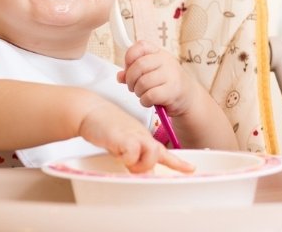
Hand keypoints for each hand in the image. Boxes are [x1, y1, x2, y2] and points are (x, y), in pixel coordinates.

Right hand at [78, 102, 193, 173]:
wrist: (90, 110)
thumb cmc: (105, 127)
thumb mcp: (122, 142)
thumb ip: (132, 155)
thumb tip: (139, 171)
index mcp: (143, 138)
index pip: (163, 153)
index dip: (178, 163)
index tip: (191, 169)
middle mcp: (142, 137)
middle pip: (158, 155)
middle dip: (147, 167)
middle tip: (129, 166)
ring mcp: (133, 136)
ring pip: (151, 154)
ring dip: (138, 163)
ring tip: (122, 159)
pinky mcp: (121, 137)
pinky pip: (132, 153)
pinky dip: (127, 158)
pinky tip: (116, 151)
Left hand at [117, 40, 196, 115]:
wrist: (187, 97)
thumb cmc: (164, 83)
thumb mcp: (150, 73)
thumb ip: (133, 73)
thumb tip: (120, 76)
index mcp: (158, 53)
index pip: (140, 46)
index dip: (129, 57)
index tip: (128, 68)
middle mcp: (165, 61)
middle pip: (139, 66)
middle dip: (130, 79)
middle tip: (132, 87)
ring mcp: (171, 75)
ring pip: (143, 82)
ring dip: (138, 92)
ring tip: (143, 94)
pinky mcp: (172, 91)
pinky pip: (150, 95)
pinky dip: (144, 101)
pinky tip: (148, 101)